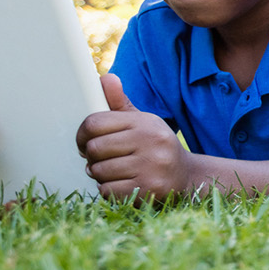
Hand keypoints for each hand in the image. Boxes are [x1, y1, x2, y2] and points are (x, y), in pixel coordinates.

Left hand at [76, 74, 190, 201]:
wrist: (186, 176)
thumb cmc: (155, 147)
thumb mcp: (142, 123)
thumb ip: (120, 104)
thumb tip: (106, 78)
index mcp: (145, 122)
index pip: (94, 123)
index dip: (82, 135)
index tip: (85, 143)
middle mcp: (151, 141)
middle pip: (94, 148)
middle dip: (92, 158)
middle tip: (102, 160)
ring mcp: (152, 166)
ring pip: (99, 171)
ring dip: (100, 176)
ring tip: (115, 173)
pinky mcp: (149, 189)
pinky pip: (108, 191)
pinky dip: (109, 191)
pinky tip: (123, 185)